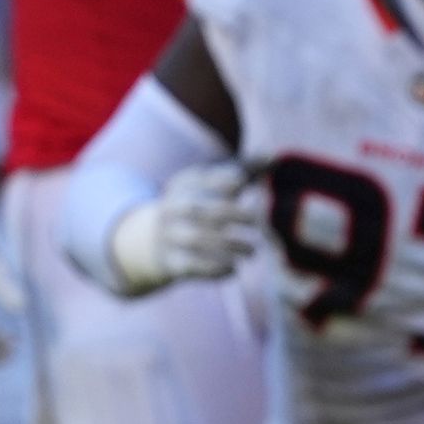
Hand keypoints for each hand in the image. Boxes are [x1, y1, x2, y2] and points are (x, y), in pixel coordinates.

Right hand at [104, 161, 261, 291]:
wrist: (150, 239)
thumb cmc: (198, 205)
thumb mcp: (211, 185)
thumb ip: (242, 170)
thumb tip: (273, 155)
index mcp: (184, 185)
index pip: (202, 179)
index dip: (224, 179)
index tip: (243, 183)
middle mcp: (173, 208)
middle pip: (200, 210)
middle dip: (232, 215)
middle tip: (258, 222)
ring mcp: (169, 235)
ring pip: (197, 239)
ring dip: (229, 246)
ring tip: (253, 251)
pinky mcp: (171, 261)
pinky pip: (191, 265)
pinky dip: (215, 268)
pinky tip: (235, 267)